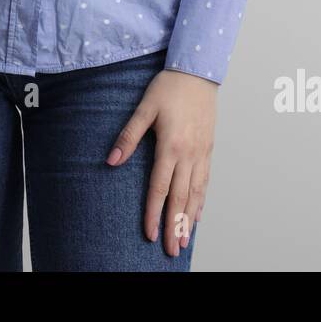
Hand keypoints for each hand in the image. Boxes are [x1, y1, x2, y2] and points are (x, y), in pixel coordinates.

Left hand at [108, 68, 216, 255]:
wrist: (198, 72)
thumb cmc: (169, 87)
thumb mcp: (144, 108)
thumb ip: (128, 136)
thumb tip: (111, 160)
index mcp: (171, 145)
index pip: (160, 187)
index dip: (153, 212)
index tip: (149, 233)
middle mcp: (189, 154)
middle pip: (180, 197)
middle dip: (174, 225)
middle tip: (171, 249)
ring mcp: (201, 153)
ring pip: (196, 193)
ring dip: (189, 219)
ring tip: (184, 240)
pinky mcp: (208, 149)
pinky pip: (205, 181)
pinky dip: (201, 201)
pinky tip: (196, 215)